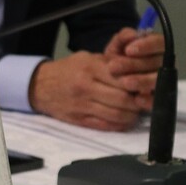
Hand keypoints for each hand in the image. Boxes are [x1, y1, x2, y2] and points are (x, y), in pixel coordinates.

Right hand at [28, 51, 142, 131]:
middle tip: (143, 100)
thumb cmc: (67, 70)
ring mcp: (82, 106)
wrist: (39, 86)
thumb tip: (136, 70)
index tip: (146, 86)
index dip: (138, 85)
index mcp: (89, 68)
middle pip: (123, 99)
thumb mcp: (87, 58)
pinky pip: (106, 126)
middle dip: (138, 102)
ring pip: (117, 115)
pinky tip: (124, 119)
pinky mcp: (79, 120)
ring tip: (135, 110)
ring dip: (131, 115)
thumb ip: (110, 64)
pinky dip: (119, 124)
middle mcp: (86, 87)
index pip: (123, 79)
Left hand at [104, 27, 164, 110]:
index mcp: (156, 48)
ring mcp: (161, 81)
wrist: (108, 80)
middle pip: (156, 62)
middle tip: (113, 67)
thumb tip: (132, 34)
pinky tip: (137, 99)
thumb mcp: (116, 47)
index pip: (159, 43)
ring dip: (141, 81)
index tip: (128, 50)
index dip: (146, 46)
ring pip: (157, 80)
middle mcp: (162, 63)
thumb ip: (123, 38)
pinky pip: (157, 99)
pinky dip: (148, 100)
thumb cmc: (116, 60)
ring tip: (124, 82)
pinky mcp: (157, 97)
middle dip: (134, 64)